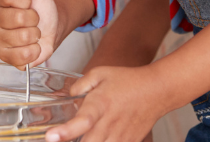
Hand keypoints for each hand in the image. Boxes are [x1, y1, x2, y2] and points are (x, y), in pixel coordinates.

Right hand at [0, 0, 58, 68]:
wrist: (49, 27)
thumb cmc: (41, 9)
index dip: (25, 0)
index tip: (29, 3)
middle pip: (17, 18)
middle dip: (34, 19)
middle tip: (33, 19)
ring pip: (22, 37)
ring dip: (35, 35)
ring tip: (32, 32)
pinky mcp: (3, 55)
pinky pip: (22, 55)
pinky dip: (34, 51)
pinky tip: (32, 45)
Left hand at [46, 66, 171, 141]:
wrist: (157, 90)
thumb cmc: (128, 81)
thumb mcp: (100, 74)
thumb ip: (79, 86)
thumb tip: (67, 98)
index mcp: (101, 104)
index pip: (83, 121)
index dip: (66, 132)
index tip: (52, 137)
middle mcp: (110, 123)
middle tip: (61, 139)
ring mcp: (121, 135)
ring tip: (84, 136)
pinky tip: (99, 136)